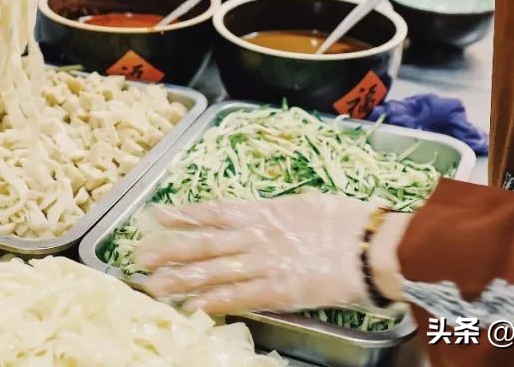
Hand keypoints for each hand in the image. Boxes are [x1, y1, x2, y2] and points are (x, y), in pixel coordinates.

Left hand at [135, 193, 410, 314]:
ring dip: (181, 279)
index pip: (214, 212)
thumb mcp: (309, 205)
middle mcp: (256, 236)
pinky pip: (239, 297)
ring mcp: (264, 264)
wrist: (373, 246)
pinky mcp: (278, 290)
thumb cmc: (348, 221)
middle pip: (204, 243)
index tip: (158, 215)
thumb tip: (270, 215)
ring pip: (213, 271)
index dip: (185, 215)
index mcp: (264, 212)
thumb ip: (282, 214)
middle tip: (140, 258)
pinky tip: (192, 308)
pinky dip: (214, 302)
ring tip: (152, 286)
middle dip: (170, 250)